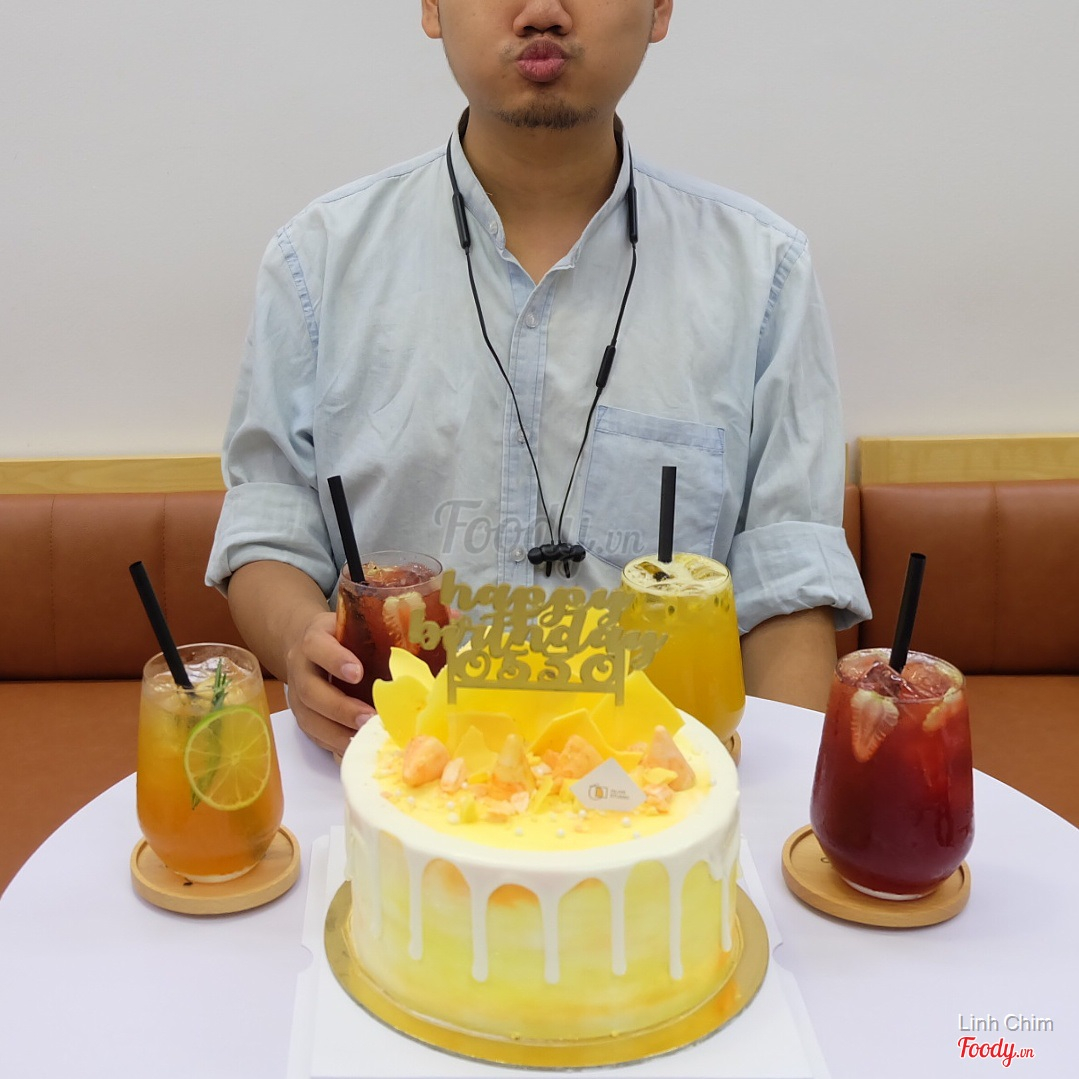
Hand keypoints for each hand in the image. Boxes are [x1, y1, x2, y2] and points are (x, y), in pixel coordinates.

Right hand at [284, 610, 374, 755]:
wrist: (306, 649)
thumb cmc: (341, 638)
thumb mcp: (352, 626)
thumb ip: (377, 633)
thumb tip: (428, 643)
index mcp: (313, 639)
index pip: (317, 646)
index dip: (335, 660)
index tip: (358, 673)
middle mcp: (301, 668)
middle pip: (311, 691)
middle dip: (341, 708)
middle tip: (368, 718)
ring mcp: (297, 697)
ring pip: (310, 719)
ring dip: (338, 732)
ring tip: (366, 738)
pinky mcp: (303, 718)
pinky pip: (315, 736)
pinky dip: (336, 744)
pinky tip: (358, 748)